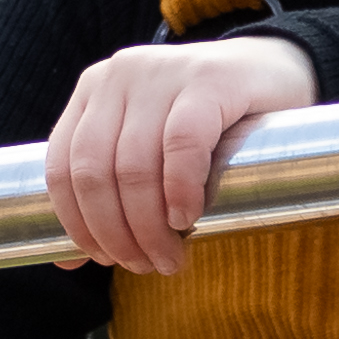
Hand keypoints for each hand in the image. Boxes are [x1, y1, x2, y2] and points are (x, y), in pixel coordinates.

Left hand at [44, 36, 314, 276]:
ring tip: (170, 258)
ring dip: (148, 227)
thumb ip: (109, 192)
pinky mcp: (210, 78)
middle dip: (115, 234)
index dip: (76, 223)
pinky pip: (182, 143)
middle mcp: (120, 74)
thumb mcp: (149, 148)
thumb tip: (68, 262)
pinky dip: (179, 190)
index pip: (61, 166)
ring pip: (134, 165)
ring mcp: (164, 71)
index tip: (100, 259)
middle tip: (144, 266)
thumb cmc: (208, 124)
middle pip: (95, 171)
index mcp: (94, 90)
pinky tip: (187, 218)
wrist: (276, 73)